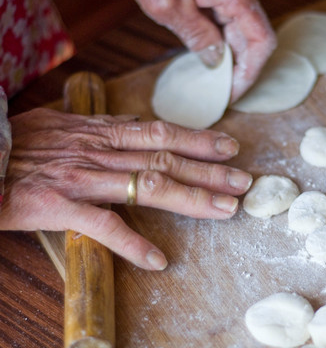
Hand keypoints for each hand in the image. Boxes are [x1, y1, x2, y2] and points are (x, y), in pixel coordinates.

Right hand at [0, 108, 252, 269]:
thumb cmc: (18, 142)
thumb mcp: (64, 124)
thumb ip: (102, 128)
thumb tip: (133, 125)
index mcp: (100, 131)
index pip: (161, 133)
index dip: (199, 140)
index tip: (230, 147)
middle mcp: (99, 150)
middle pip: (166, 158)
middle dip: (210, 170)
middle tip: (244, 180)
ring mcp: (82, 177)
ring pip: (148, 185)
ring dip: (191, 198)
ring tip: (225, 209)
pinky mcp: (58, 205)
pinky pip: (103, 226)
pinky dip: (132, 244)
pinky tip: (158, 259)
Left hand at [129, 0, 276, 101]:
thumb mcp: (167, 6)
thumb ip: (197, 36)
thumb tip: (216, 60)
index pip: (261, 41)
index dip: (250, 72)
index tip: (231, 92)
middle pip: (254, 37)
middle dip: (240, 67)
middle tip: (221, 90)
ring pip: (243, 30)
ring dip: (232, 55)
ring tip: (214, 77)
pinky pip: (229, 19)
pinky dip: (222, 39)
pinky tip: (208, 53)